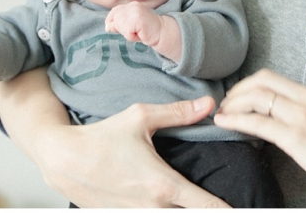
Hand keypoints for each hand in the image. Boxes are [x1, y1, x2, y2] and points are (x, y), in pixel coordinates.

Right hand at [0, 69, 229, 206]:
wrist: (62, 157)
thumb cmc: (101, 137)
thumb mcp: (140, 118)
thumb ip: (177, 114)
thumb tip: (208, 104)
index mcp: (163, 185)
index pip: (207, 208)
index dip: (228, 212)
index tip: (243, 211)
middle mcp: (152, 208)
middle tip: (221, 208)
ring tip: (194, 205)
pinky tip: (165, 206)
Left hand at [105, 2, 161, 43]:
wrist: (161, 32)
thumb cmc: (146, 30)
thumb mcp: (130, 26)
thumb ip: (119, 24)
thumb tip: (107, 27)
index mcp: (131, 5)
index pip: (114, 11)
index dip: (110, 20)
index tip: (109, 28)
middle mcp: (132, 6)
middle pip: (115, 20)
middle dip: (121, 29)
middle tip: (133, 32)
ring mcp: (136, 12)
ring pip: (120, 26)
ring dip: (127, 34)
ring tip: (137, 33)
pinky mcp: (138, 19)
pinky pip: (126, 31)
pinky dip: (131, 37)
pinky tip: (139, 35)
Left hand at [214, 68, 305, 204]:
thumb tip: (282, 113)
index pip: (271, 78)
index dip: (248, 84)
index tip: (237, 96)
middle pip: (260, 81)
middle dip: (237, 90)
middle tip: (225, 104)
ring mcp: (301, 116)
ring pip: (256, 97)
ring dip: (233, 104)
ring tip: (223, 114)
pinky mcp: (295, 137)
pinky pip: (257, 123)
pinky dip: (235, 120)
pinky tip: (225, 123)